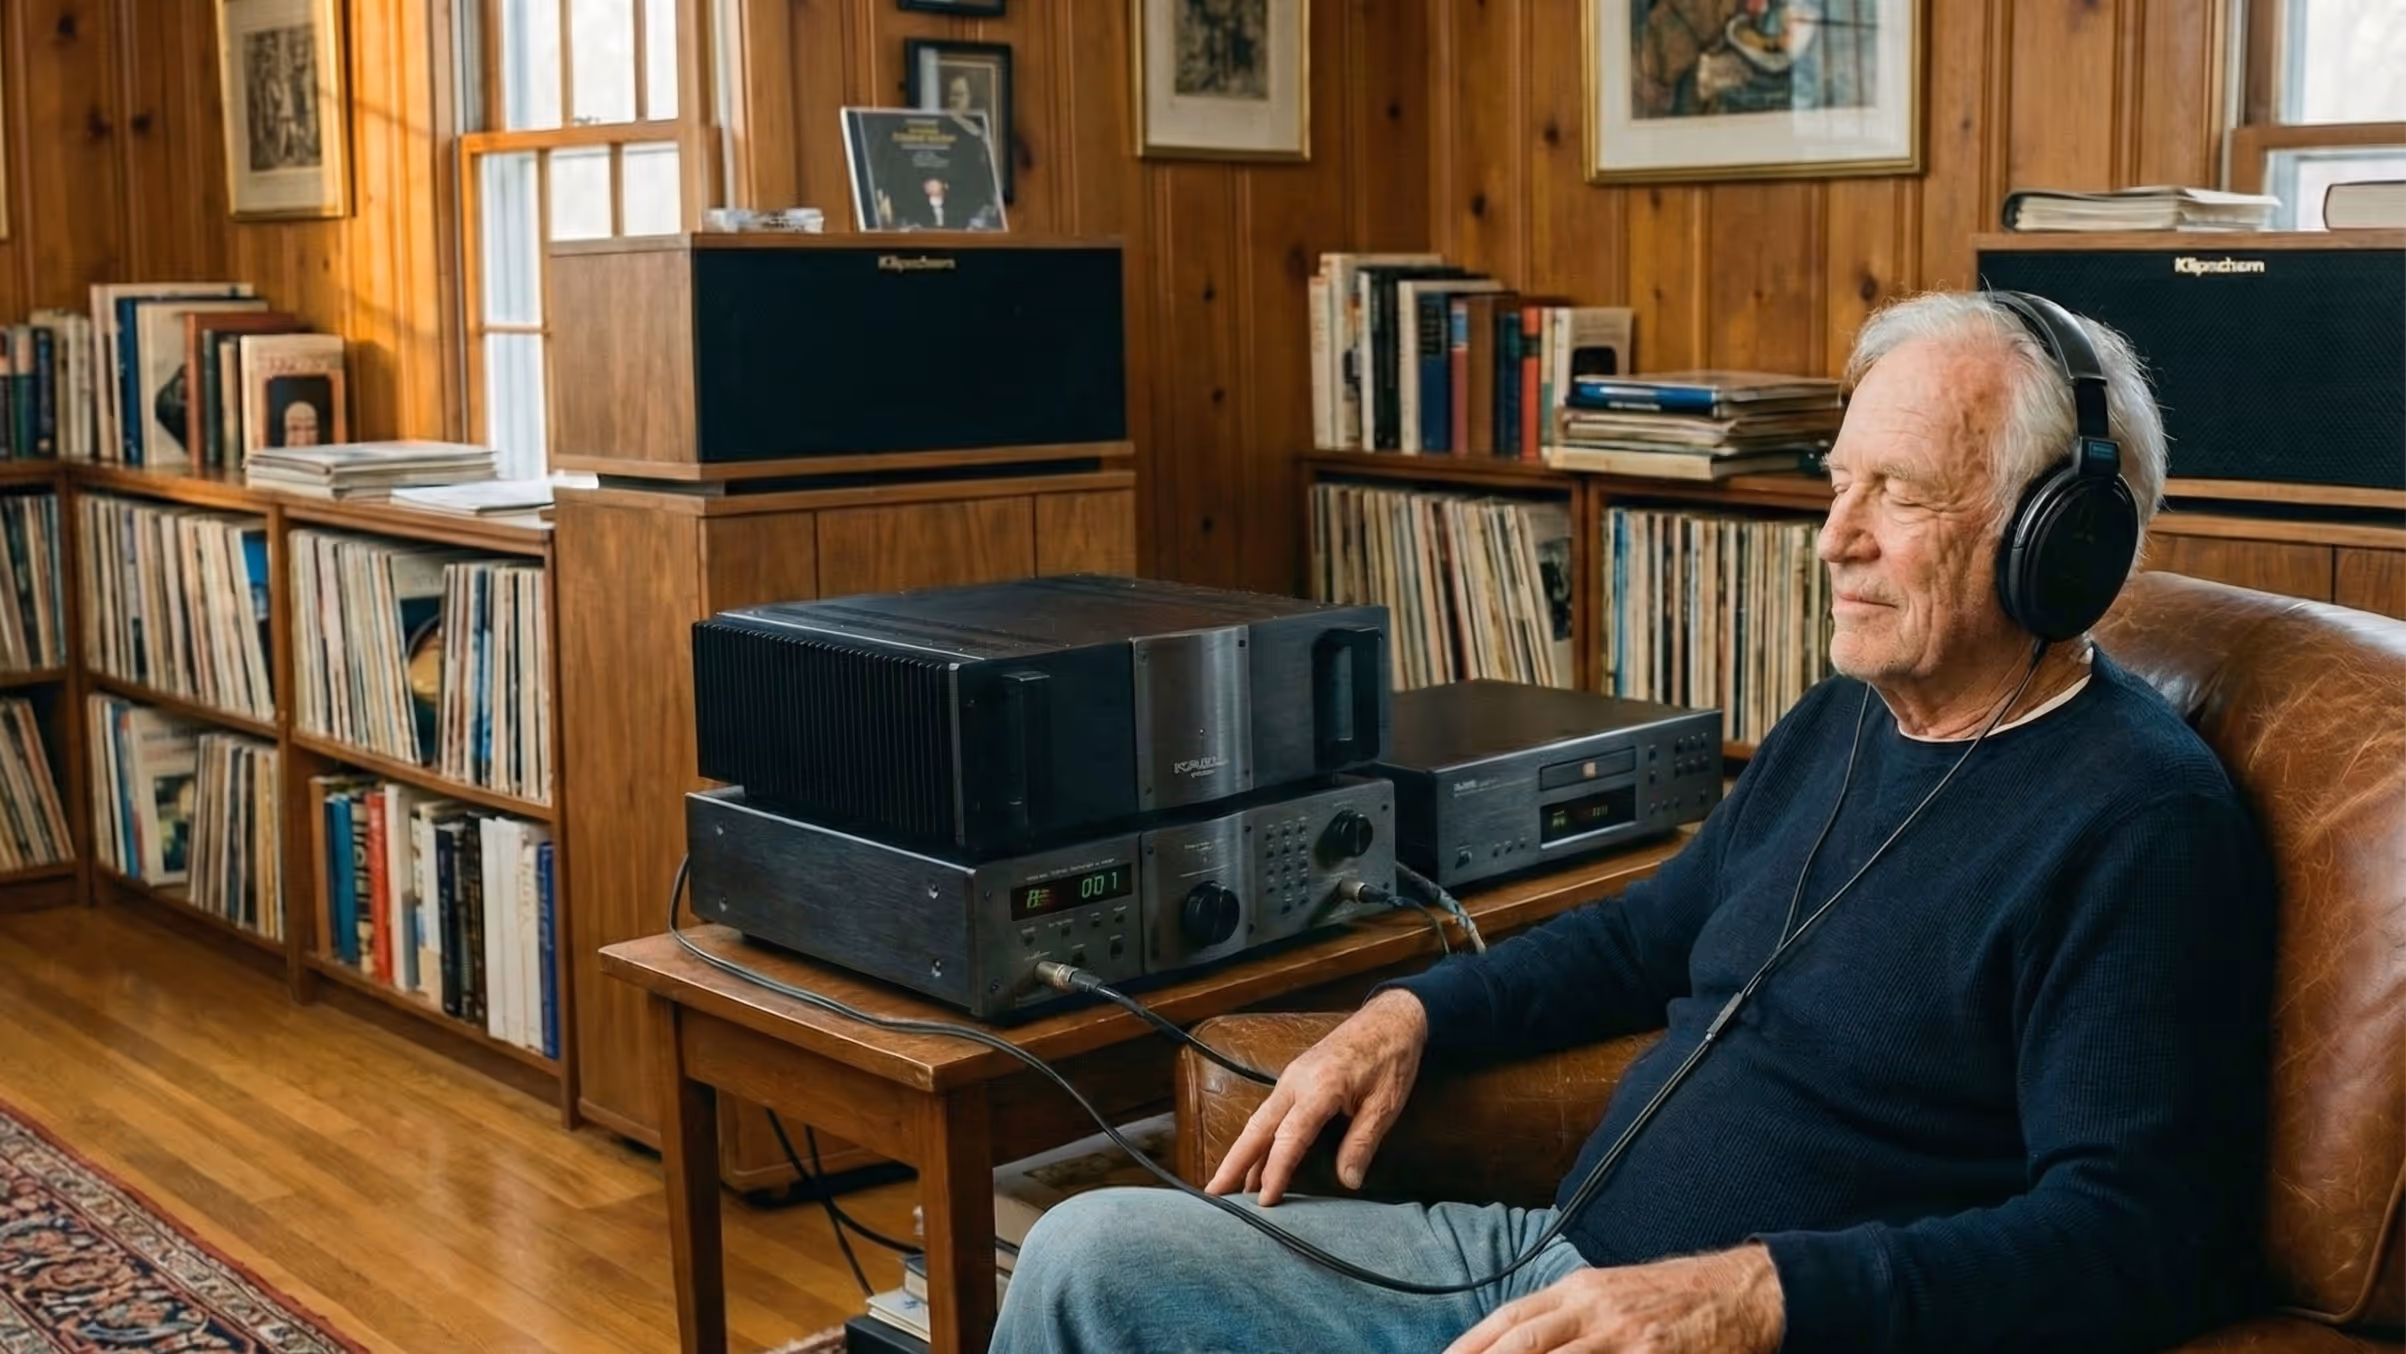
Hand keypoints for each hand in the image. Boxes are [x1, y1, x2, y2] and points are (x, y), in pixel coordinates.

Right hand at [1202, 990, 1428, 1204]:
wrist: (1392, 1018)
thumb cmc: (1392, 1057)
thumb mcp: (1386, 1104)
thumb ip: (1362, 1142)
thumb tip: (1348, 1181)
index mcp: (1320, 1087)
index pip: (1289, 1137)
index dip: (1275, 1171)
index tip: (1264, 1201)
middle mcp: (1296, 1081)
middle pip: (1257, 1127)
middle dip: (1234, 1162)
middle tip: (1214, 1194)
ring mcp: (1292, 1077)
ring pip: (1259, 1119)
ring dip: (1242, 1152)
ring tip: (1229, 1186)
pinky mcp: (1296, 1078)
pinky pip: (1270, 1112)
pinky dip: (1258, 1138)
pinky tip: (1257, 1158)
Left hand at [1443, 1244, 1783, 1353]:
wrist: (1739, 1291)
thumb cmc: (1673, 1298)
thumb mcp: (1612, 1294)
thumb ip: (1568, 1317)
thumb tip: (1520, 1340)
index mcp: (1580, 1289)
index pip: (1511, 1317)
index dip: (1471, 1343)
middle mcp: (1595, 1308)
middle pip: (1524, 1342)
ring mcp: (1625, 1336)